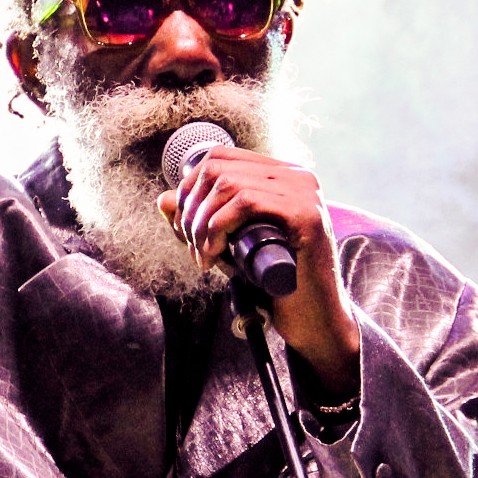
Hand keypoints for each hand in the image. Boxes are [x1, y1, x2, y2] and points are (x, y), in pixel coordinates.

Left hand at [162, 147, 361, 396]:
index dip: (190, 188)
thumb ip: (198, 223)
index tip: (185, 227)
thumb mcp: (228, 248)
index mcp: (280, 176)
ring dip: (203, 223)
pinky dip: (219, 227)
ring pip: (228, 184)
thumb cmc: (275, 284)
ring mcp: (304, 193)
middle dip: (192, 209)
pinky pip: (248, 202)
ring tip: (204, 255)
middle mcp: (296, 176)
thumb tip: (163, 200)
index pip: (219, 157)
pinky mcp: (307, 215)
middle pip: (218, 168)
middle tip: (193, 245)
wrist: (313, 319)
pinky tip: (215, 255)